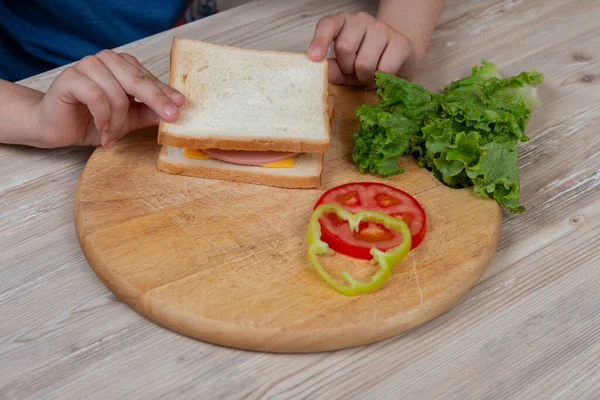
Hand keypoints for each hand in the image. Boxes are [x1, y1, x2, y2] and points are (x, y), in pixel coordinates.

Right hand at [32, 50, 184, 148]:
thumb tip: (175, 114)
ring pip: (117, 94)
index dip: (166, 93)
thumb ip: (148, 113)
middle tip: (170, 118)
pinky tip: (100, 128)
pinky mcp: (70, 78)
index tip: (182, 105)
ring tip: (110, 135)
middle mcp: (106, 60)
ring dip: (117, 121)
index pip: (149, 79)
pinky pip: (96, 96)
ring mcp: (87, 66)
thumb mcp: (128, 120)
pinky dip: (102, 116)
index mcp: (122, 66)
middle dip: (156, 101)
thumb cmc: (92, 120)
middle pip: (138, 80)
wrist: (57, 127)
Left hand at [308, 12, 416, 85]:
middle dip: (348, 68)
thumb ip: (334, 70)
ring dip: (364, 76)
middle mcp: (361, 20)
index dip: (320, 41)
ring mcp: (382, 28)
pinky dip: (380, 79)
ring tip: (368, 74)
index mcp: (342, 22)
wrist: (397, 61)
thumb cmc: (365, 63)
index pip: (328, 25)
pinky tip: (382, 75)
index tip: (314, 57)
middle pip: (345, 47)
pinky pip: (384, 69)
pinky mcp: (400, 42)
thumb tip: (326, 71)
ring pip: (364, 62)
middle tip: (354, 71)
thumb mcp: (344, 69)